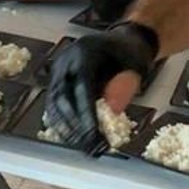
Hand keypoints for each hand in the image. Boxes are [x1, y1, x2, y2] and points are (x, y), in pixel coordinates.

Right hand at [44, 24, 159, 146]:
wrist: (121, 42)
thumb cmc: (130, 54)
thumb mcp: (135, 65)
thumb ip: (125, 84)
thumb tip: (112, 109)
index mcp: (85, 52)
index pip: (82, 86)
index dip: (86, 112)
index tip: (93, 134)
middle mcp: (66, 61)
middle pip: (63, 96)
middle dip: (74, 124)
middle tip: (87, 145)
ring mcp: (58, 70)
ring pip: (54, 102)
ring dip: (65, 127)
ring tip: (79, 146)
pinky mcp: (56, 81)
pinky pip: (53, 104)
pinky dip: (60, 122)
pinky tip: (70, 138)